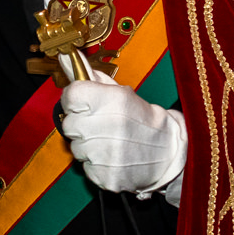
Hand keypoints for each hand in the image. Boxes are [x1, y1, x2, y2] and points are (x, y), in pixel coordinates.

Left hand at [57, 77, 186, 194]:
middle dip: (81, 123)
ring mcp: (104, 154)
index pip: (70, 95)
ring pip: (76, 147)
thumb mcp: (121, 92)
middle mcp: (105, 126)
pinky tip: (111, 156)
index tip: (83, 103)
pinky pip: (86, 167)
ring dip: (87, 144)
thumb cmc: (140, 119)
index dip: (75, 100)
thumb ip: (92, 78)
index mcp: (110, 100)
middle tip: (100, 124)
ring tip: (108, 141)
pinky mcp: (104, 175)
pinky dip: (95, 163)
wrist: (166, 150)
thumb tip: (67, 59)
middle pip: (69, 123)